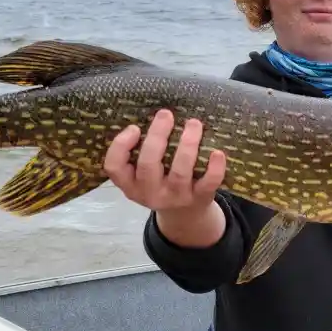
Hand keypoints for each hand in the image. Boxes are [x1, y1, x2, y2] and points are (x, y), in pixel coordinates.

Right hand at [104, 110, 227, 246]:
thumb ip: (141, 152)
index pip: (114, 167)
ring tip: (193, 123)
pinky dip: (214, 168)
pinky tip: (217, 152)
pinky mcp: (199, 198)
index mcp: (131, 184)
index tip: (134, 127)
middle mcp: (150, 193)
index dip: (121, 146)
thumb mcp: (143, 174)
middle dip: (157, 136)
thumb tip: (154, 115)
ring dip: (187, 144)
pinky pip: (208, 183)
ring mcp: (175, 197)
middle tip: (166, 114)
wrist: (186, 215)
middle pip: (148, 164)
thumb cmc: (161, 182)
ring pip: (179, 171)